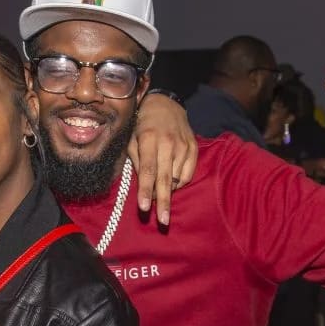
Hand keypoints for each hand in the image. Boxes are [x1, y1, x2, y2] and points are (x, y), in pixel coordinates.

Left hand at [128, 93, 197, 223]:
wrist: (165, 103)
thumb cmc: (142, 124)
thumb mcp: (131, 138)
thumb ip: (135, 160)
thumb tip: (141, 184)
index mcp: (148, 139)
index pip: (147, 170)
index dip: (145, 190)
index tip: (144, 207)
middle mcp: (168, 143)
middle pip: (165, 178)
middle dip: (163, 202)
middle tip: (162, 222)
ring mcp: (183, 146)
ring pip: (177, 178)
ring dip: (167, 190)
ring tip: (158, 191)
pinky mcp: (194, 148)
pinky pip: (188, 174)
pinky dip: (179, 183)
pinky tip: (171, 182)